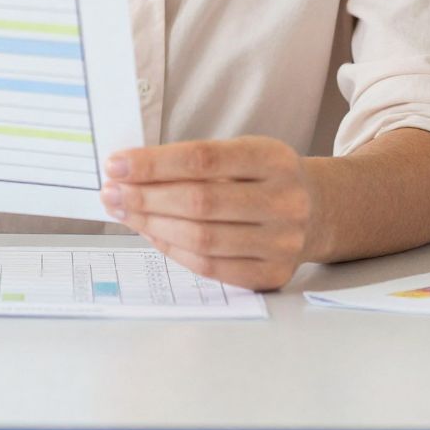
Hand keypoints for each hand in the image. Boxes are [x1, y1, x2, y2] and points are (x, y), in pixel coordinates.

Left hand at [101, 137, 315, 290]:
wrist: (317, 211)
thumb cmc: (265, 179)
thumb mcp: (244, 154)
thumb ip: (194, 163)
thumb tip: (129, 175)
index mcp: (275, 159)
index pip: (204, 159)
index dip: (154, 163)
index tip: (116, 165)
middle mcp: (285, 201)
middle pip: (199, 202)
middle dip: (145, 198)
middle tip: (112, 193)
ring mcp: (282, 242)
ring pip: (201, 239)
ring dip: (151, 226)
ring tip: (124, 213)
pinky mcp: (272, 274)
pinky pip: (210, 268)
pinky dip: (173, 251)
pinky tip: (152, 235)